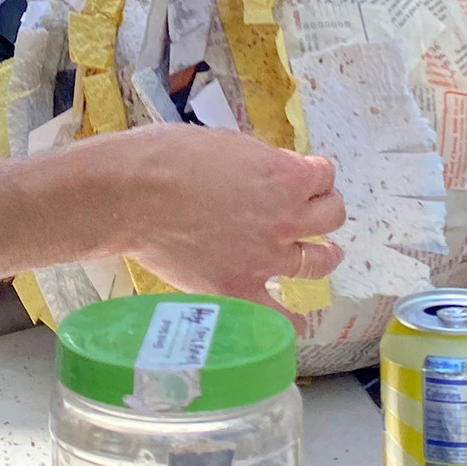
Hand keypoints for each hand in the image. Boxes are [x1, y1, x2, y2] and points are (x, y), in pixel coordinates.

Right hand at [66, 124, 347, 324]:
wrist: (134, 194)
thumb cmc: (170, 156)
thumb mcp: (229, 144)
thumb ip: (260, 164)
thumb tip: (271, 175)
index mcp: (286, 176)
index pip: (324, 175)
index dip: (315, 175)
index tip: (308, 179)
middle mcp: (288, 218)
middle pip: (332, 216)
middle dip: (326, 209)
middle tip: (317, 212)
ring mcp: (267, 258)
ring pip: (318, 262)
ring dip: (325, 257)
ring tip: (325, 257)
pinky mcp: (240, 289)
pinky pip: (279, 315)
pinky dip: (291, 320)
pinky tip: (297, 321)